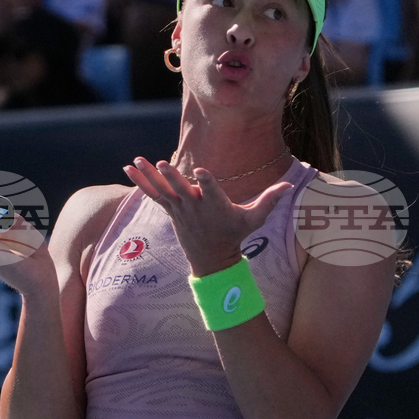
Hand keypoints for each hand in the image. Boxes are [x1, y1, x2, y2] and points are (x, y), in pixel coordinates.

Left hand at [123, 158, 292, 276]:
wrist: (212, 257)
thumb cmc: (235, 234)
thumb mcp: (255, 219)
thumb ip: (270, 200)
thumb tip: (291, 185)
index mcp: (217, 206)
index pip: (212, 192)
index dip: (206, 182)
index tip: (201, 171)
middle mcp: (196, 207)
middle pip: (182, 190)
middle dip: (172, 177)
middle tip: (162, 163)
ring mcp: (180, 208)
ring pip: (162, 190)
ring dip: (149, 175)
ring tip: (136, 160)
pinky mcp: (170, 209)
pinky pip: (152, 193)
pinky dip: (140, 181)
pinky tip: (128, 168)